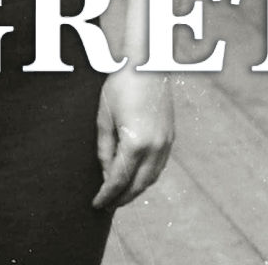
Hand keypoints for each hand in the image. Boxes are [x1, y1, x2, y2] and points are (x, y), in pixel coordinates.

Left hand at [92, 67, 172, 208]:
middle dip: (122, 198)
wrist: (148, 63)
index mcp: (136, 142)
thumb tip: (105, 172)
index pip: (119, 180)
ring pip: (151, 177)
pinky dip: (147, 176)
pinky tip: (136, 176)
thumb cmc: (121, 85)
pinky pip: (159, 165)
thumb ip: (104, 148)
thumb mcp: (104, 117)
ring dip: (136, 189)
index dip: (106, 195)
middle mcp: (155, 146)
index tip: (96, 204)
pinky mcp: (171, 136)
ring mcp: (166, 142)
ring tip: (120, 194)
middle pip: (138, 185)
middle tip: (107, 205)